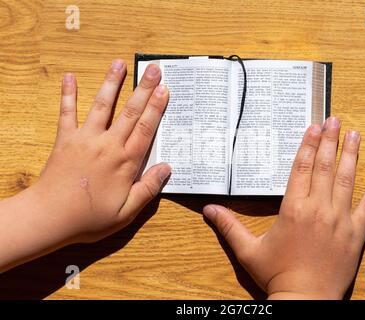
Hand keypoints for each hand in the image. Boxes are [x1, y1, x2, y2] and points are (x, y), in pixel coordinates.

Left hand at [33, 60, 170, 243]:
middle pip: (130, 112)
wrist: (49, 218)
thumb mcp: (126, 213)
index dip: (156, 108)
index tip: (165, 90)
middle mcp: (107, 145)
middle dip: (144, 89)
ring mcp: (85, 139)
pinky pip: (67, 113)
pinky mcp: (65, 140)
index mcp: (125, 163)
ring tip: (119, 64)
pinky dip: (68, 95)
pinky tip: (69, 77)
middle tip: (154, 69)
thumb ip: (147, 189)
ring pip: (102, 106)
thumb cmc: (89, 218)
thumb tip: (167, 168)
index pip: (146, 129)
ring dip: (112, 83)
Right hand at [203, 117, 364, 298]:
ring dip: (350, 155)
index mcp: (293, 209)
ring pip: (346, 180)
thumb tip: (208, 210)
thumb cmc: (277, 275)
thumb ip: (228, 226)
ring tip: (354, 134)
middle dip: (329, 141)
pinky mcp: (356, 233)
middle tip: (334, 120)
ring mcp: (340, 220)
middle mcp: (318, 209)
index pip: (301, 168)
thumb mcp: (248, 250)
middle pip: (324, 167)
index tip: (314, 127)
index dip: (308, 145)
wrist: (305, 300)